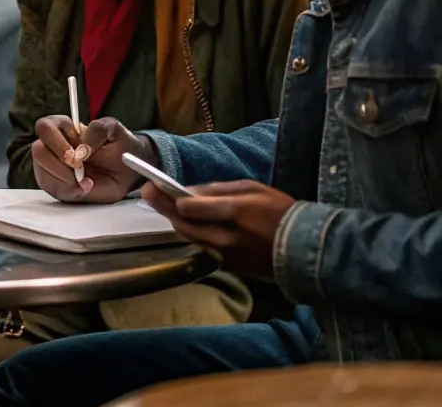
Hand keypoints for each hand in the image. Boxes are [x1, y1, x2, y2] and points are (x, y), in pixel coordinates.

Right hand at [31, 115, 155, 203]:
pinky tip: (85, 188)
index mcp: (62, 127)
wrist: (128, 169)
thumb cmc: (118, 145)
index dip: (56, 142)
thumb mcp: (113, 129)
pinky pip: (53, 190)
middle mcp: (53, 146)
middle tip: (79, 171)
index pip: (44, 127)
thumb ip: (98, 130)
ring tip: (86, 181)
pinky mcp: (57, 185)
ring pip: (42, 174)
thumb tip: (82, 148)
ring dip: (66, 181)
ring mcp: (52, 167)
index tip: (75, 156)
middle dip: (58, 165)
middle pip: (38, 152)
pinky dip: (71, 192)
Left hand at [141, 179, 295, 279]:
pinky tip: (192, 224)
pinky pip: (205, 248)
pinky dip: (196, 235)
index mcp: (236, 213)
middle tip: (148, 194)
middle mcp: (227, 238)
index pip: (192, 208)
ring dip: (178, 222)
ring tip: (165, 206)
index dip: (169, 198)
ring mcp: (228, 257)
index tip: (152, 187)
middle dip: (164, 209)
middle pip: (185, 225)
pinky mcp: (231, 268)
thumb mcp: (253, 189)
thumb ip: (219, 190)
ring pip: (192, 238)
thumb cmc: (280, 210)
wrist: (307, 249)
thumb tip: (190, 191)